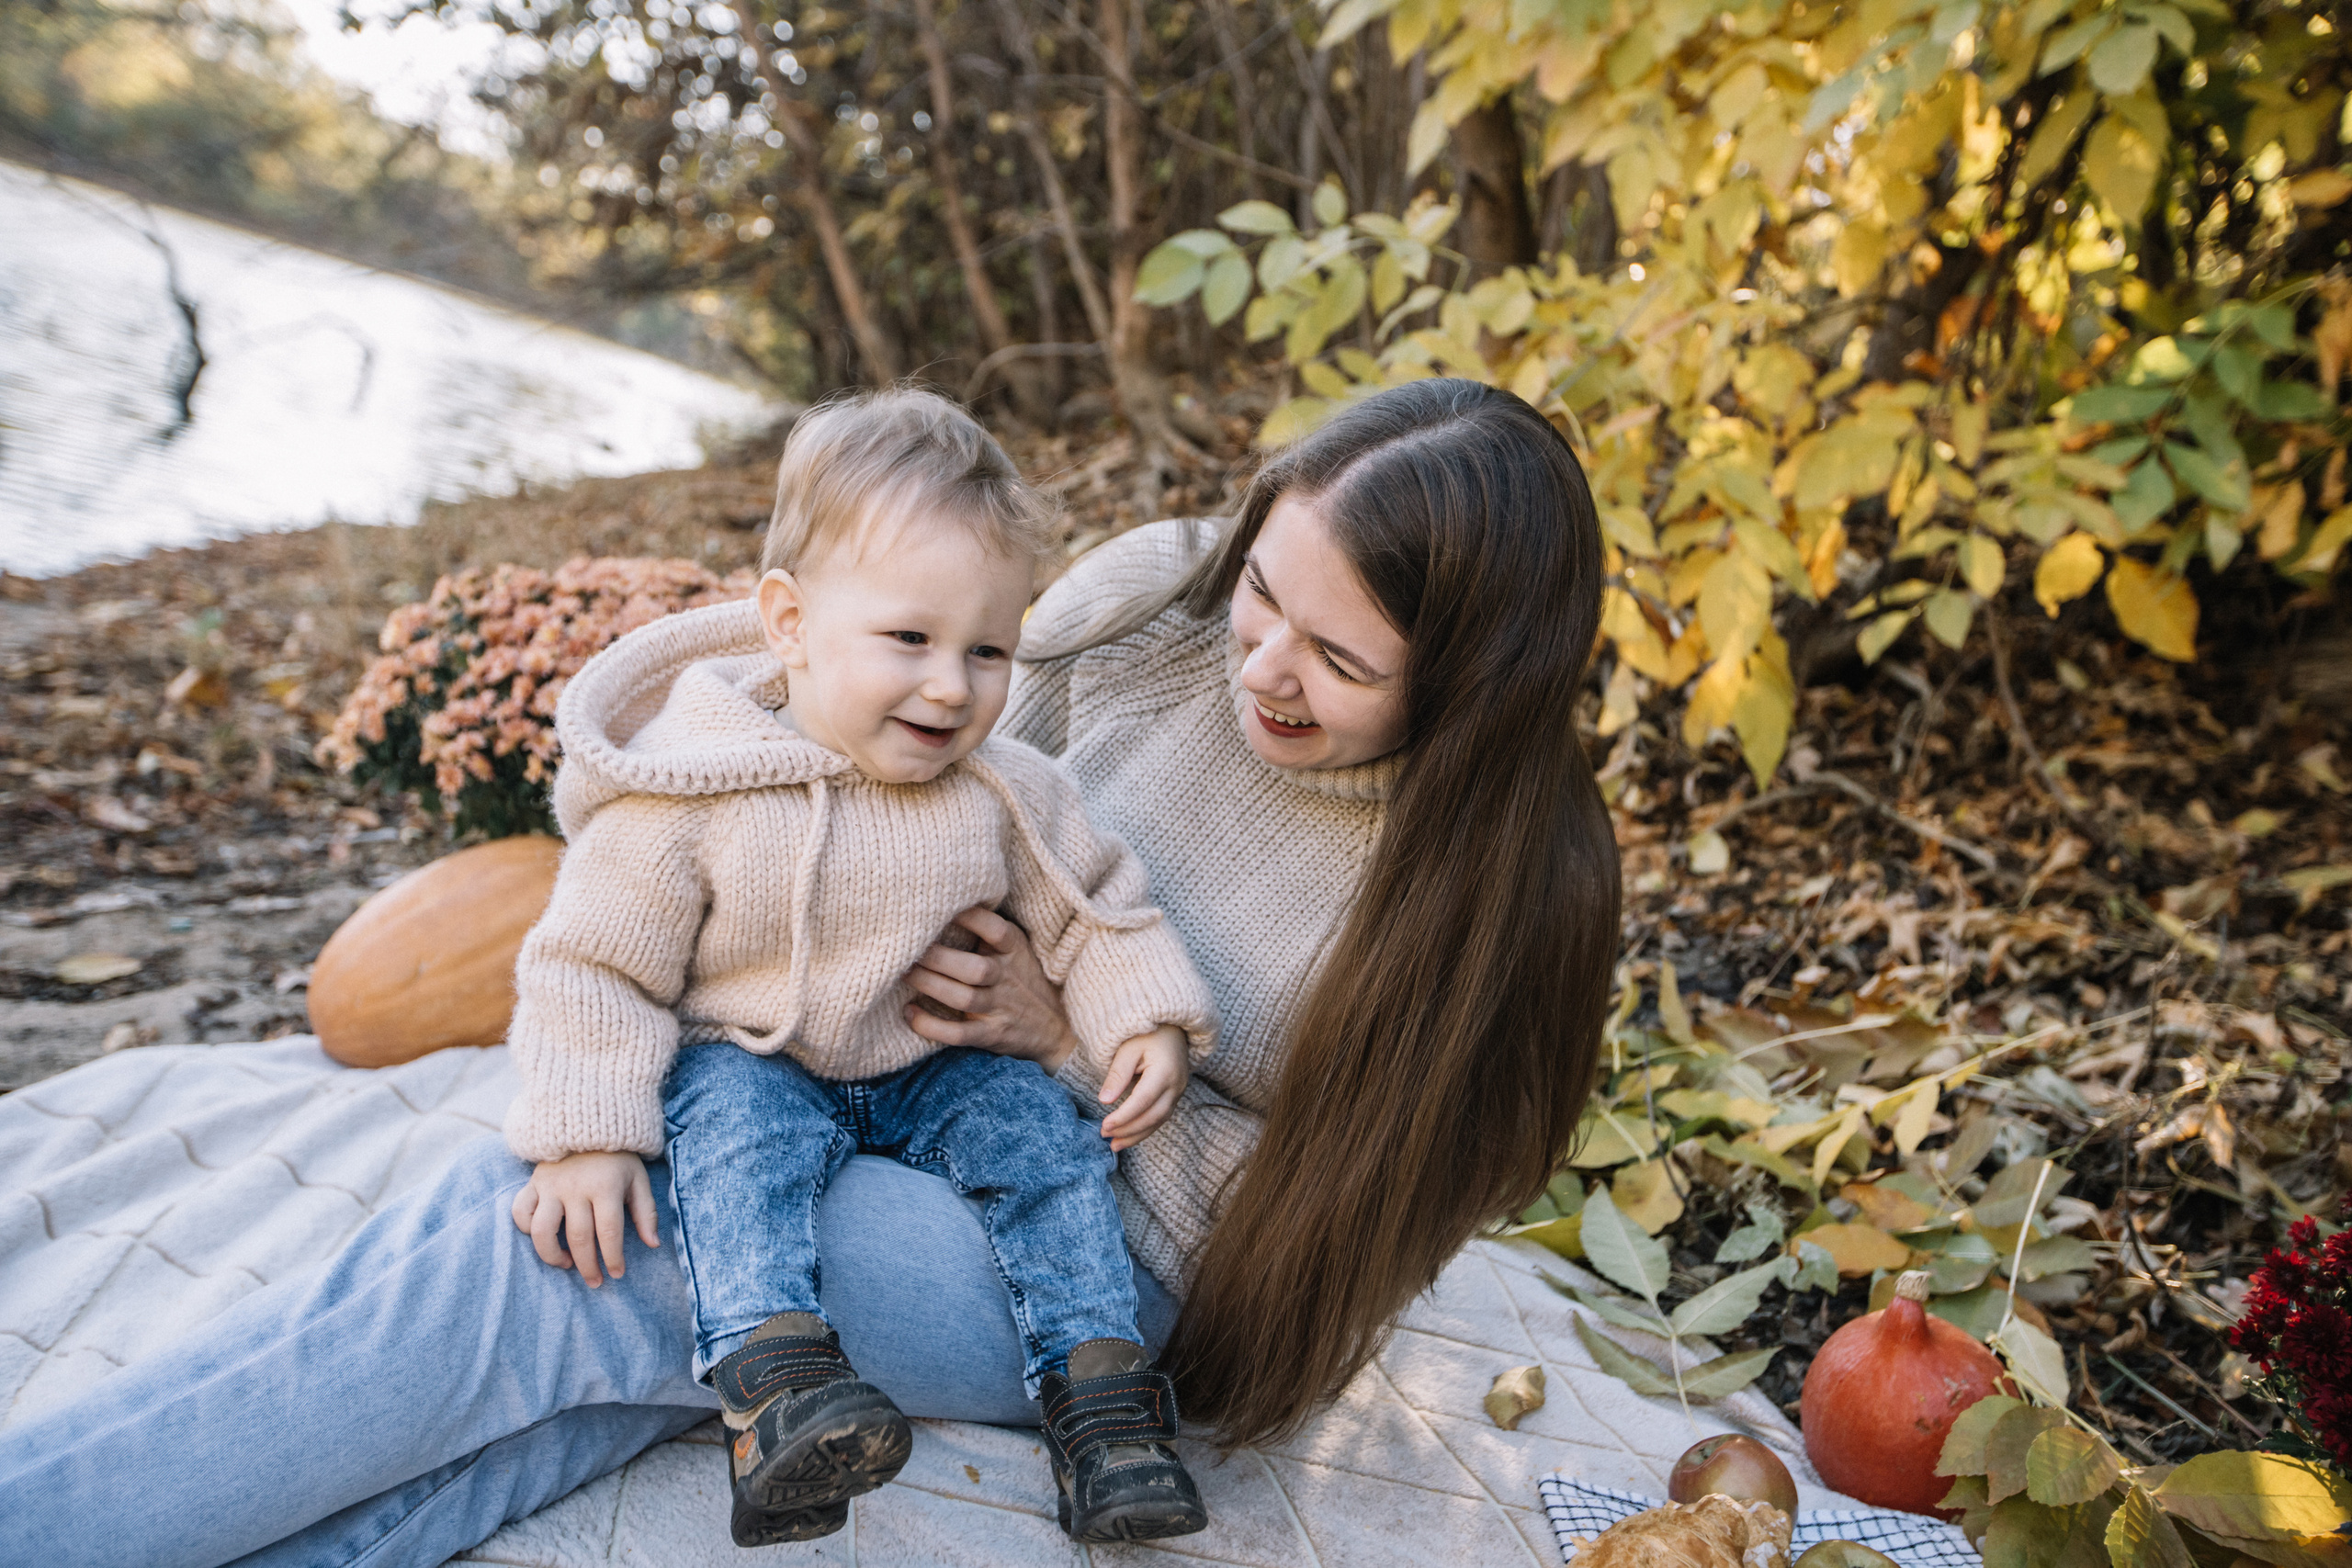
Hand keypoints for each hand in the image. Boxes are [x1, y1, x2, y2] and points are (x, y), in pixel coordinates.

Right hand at [511, 1150, 659, 1286]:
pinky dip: (526, 1230)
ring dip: (552, 1255)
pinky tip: (544, 1238)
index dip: (612, 1257)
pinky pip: (520, 1212)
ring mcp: (550, 1186)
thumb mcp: (638, 1179)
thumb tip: (653, 1244)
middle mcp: (575, 1188)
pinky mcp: (533, 1184)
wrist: (587, 1122)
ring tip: (567, 1264)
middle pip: (578, 1237)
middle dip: (587, 1266)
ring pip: (542, 1231)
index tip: (617, 1274)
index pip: (608, 1231)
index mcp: (605, 1186)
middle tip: (595, 1281)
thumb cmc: (617, 1157)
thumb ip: (646, 1212)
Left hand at [904, 906, 1081, 1072]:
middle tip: (907, 948)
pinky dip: (931, 1026)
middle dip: (937, 958)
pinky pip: (958, 1034)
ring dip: (930, 985)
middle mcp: (1008, 978)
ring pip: (963, 998)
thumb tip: (946, 903)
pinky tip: (909, 1013)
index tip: (939, 908)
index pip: (995, 930)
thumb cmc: (1025, 980)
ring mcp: (1000, 1009)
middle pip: (974, 968)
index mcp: (1015, 950)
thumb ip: (990, 932)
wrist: (1057, 1028)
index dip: (969, 918)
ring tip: (904, 974)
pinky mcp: (991, 1035)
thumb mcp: (1018, 949)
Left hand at [1096, 1025, 1187, 1151]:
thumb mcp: (1128, 1048)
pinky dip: (1145, 1128)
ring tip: (1115, 1145)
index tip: (1104, 1126)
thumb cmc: (1146, 1034)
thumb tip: (1105, 1101)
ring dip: (1137, 1135)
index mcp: (1164, 1071)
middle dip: (1129, 1130)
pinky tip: (1129, 1135)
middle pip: (1153, 1116)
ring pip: (1159, 1120)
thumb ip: (1117, 1074)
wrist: (1172, 1027)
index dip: (1124, 1116)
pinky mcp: (1175, 1095)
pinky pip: (1161, 1116)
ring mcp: (1179, 1091)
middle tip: (1105, 1136)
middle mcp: (1176, 1084)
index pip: (1143, 1100)